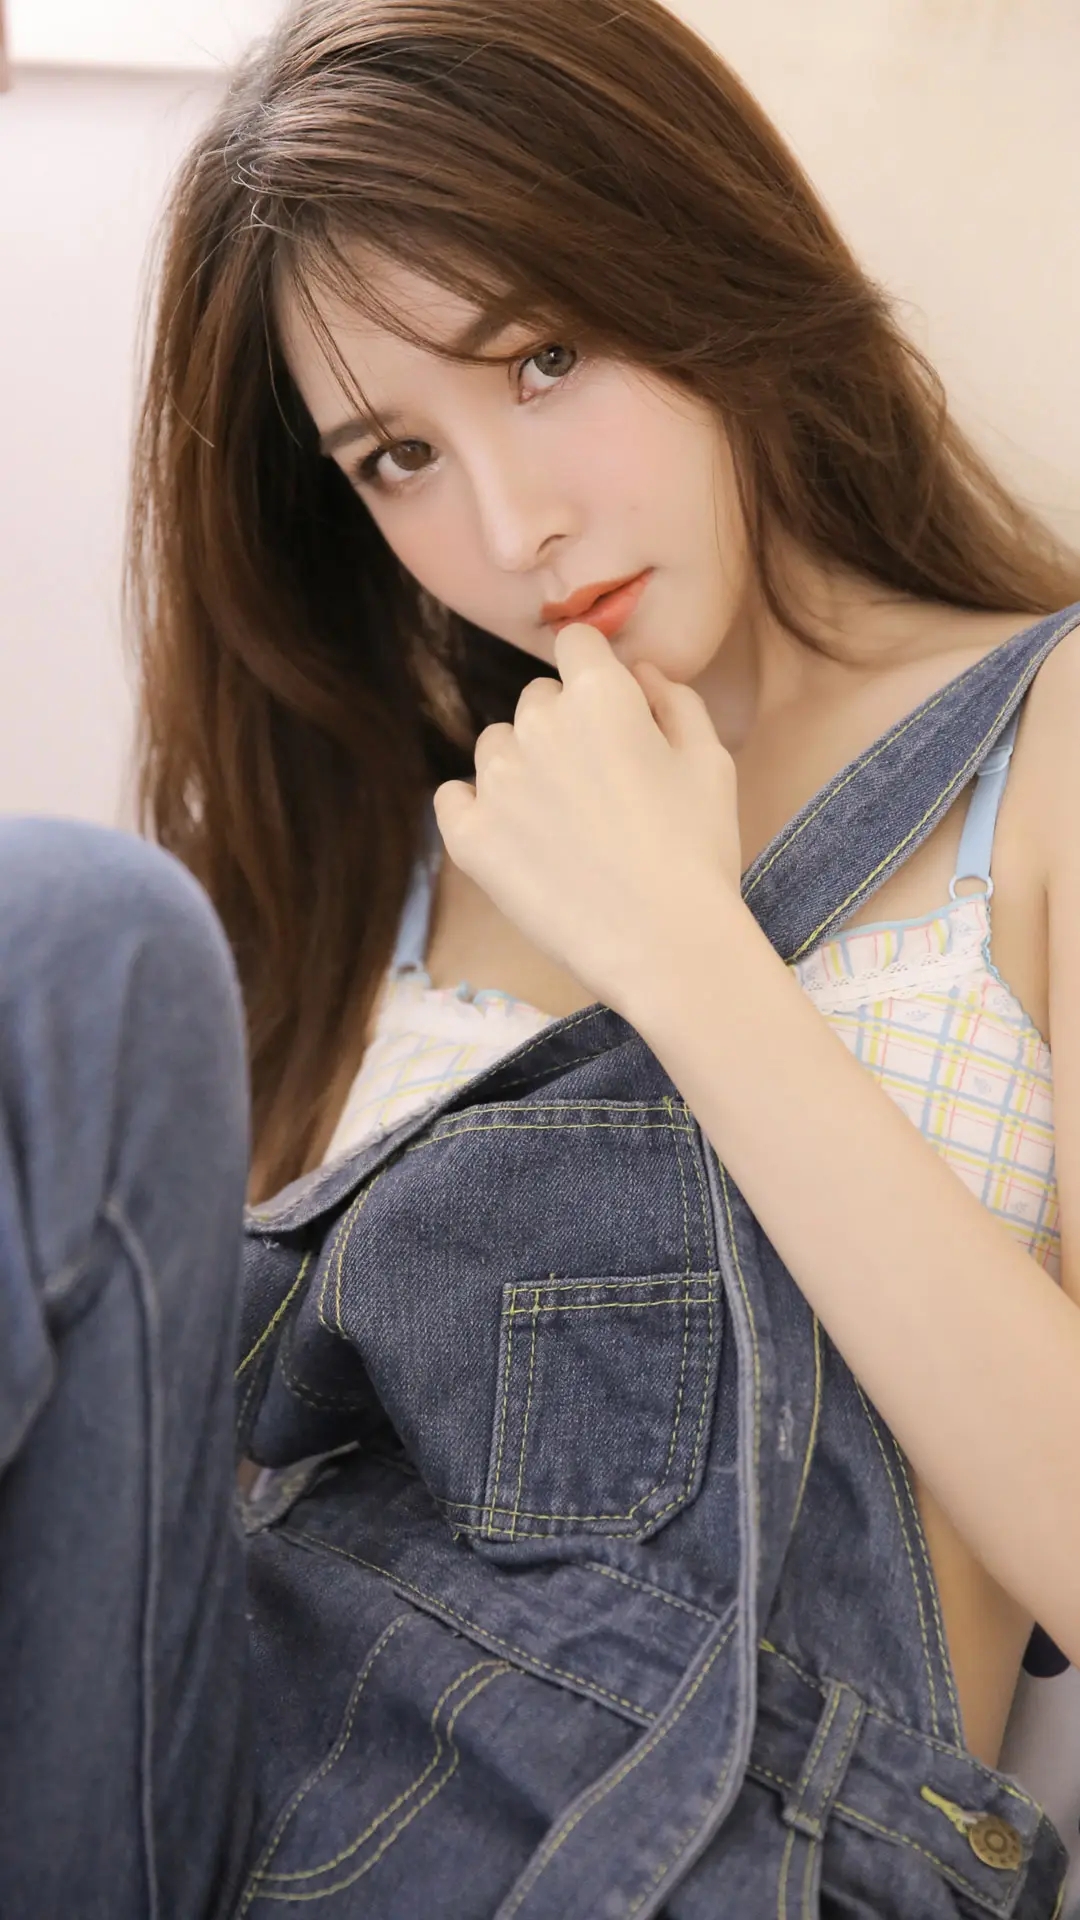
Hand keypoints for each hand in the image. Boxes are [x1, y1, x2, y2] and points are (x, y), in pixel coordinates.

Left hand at [431, 622, 741, 1012]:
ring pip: (496, 746)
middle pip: (537, 699)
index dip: (595, 673)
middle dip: (563, 726)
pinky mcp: (468, 835)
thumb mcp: (710, 761)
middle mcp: (538, 725)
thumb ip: (674, 699)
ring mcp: (496, 781)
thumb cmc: (699, 851)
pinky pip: (454, 797)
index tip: (609, 711)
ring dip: (522, 767)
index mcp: (599, 695)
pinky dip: (478, 809)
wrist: (665, 944)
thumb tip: (639, 671)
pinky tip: (516, 838)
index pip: (575, 642)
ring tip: (562, 822)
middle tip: (598, 786)